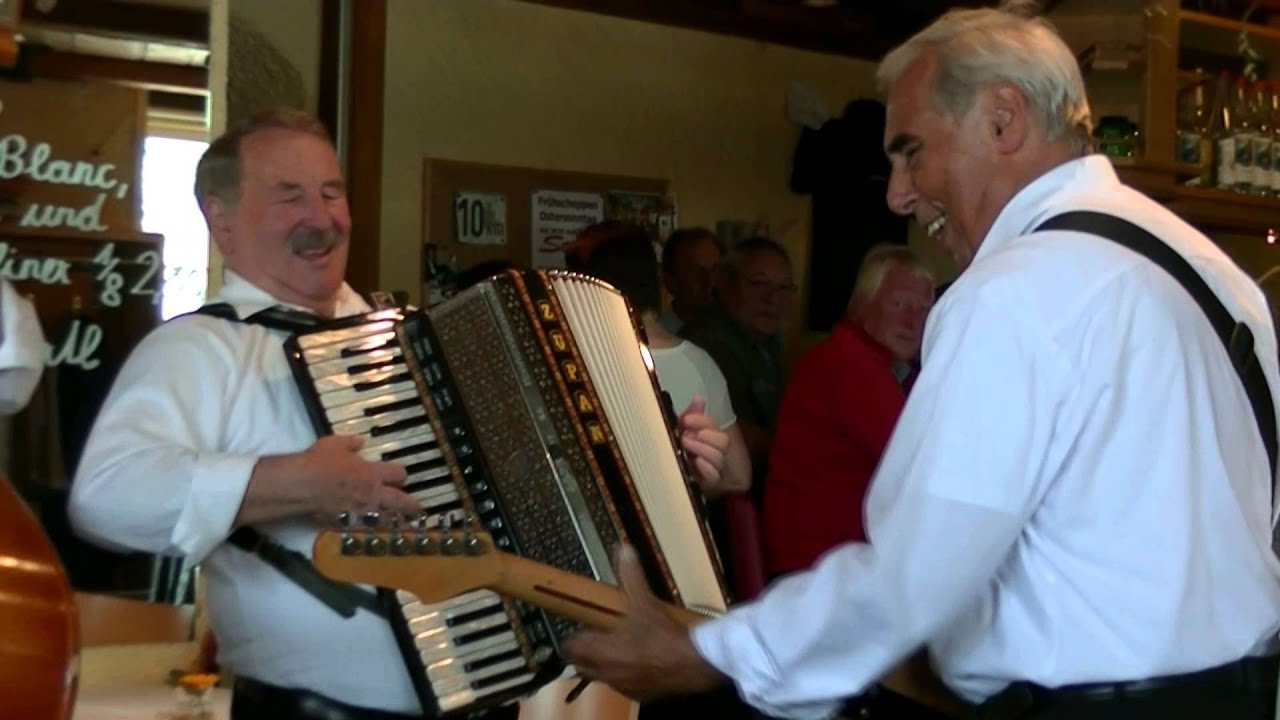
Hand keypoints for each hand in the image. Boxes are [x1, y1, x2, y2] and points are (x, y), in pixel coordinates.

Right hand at [297, 435, 416, 521]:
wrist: (302, 486)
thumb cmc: (319, 462)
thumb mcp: (335, 444)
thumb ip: (351, 443)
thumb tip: (361, 440)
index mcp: (373, 473)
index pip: (399, 473)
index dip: (400, 475)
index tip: (399, 477)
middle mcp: (373, 494)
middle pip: (402, 502)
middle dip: (412, 506)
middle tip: (417, 510)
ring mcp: (362, 511)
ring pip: (388, 521)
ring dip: (395, 522)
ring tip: (402, 526)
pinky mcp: (349, 524)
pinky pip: (366, 531)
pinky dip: (372, 532)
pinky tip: (374, 533)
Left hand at [562, 544, 726, 700]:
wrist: (693, 664)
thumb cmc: (662, 634)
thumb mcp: (644, 601)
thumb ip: (631, 575)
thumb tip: (624, 549)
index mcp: (600, 651)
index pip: (570, 648)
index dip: (573, 637)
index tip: (583, 627)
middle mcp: (606, 673)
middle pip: (582, 665)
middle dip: (586, 652)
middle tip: (599, 636)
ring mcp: (622, 687)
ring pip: (602, 677)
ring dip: (605, 664)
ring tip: (621, 647)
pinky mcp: (640, 696)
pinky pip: (624, 686)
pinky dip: (627, 675)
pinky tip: (642, 661)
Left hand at [677, 396, 728, 493]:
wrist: (672, 478)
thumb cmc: (678, 451)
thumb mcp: (680, 431)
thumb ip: (690, 415)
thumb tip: (699, 397)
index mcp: (708, 435)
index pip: (712, 425)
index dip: (701, 420)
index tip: (686, 420)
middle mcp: (714, 450)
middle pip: (722, 441)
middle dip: (707, 436)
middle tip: (686, 435)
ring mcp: (713, 468)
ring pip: (718, 458)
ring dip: (703, 449)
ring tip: (686, 444)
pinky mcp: (708, 483)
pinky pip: (714, 476)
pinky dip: (707, 468)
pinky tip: (697, 462)